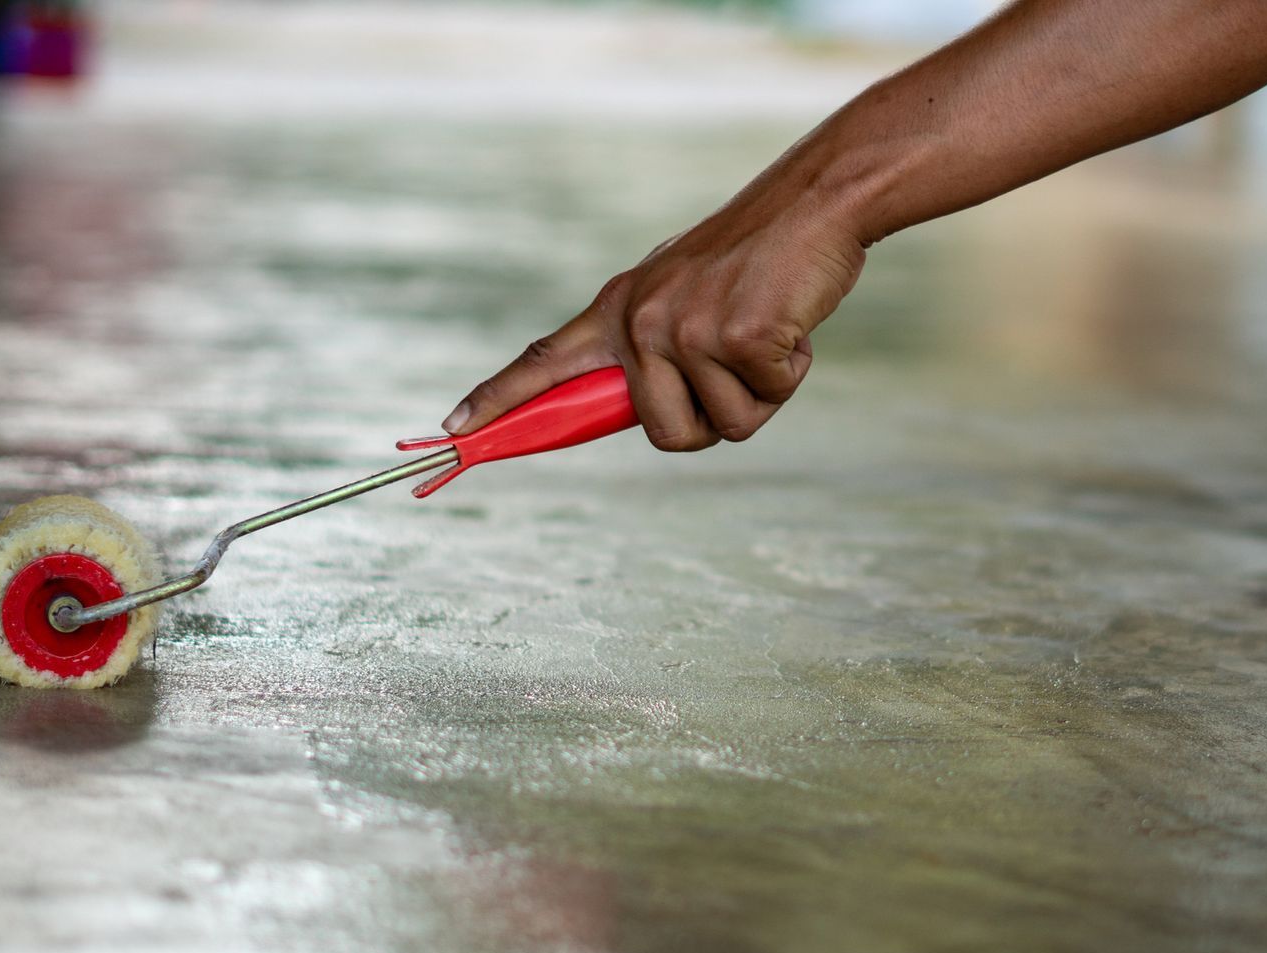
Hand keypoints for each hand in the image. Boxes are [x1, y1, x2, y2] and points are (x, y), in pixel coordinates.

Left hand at [442, 188, 865, 450]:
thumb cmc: (759, 260)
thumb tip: (649, 417)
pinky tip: (790, 325)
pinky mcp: (734, 337)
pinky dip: (791, 373)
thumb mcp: (685, 295)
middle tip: (739, 363)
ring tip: (767, 333)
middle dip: (711, 420)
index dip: (497, 399)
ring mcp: (683, 329)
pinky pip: (765, 401)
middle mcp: (638, 320)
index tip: (452, 428)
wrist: (814, 204)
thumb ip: (652, 350)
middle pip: (663, 434)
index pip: (543, 361)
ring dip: (759, 396)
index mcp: (619, 309)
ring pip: (720, 427)